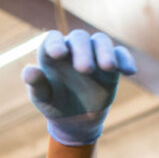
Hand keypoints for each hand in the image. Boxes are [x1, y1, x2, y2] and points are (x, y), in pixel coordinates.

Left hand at [22, 30, 136, 145]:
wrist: (75, 119)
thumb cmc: (54, 104)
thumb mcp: (43, 98)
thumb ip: (36, 84)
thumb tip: (29, 71)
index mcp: (52, 54)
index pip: (52, 39)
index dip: (55, 43)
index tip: (59, 55)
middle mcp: (73, 49)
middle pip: (79, 38)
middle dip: (82, 51)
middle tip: (85, 69)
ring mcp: (93, 54)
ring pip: (101, 41)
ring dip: (105, 52)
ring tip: (108, 67)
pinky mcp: (111, 65)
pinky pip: (120, 55)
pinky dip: (125, 60)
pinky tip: (129, 72)